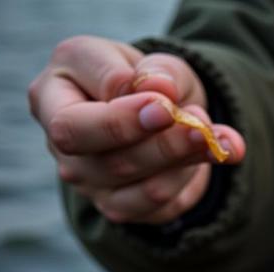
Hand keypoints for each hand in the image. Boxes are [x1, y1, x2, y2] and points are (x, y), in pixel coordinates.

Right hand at [28, 35, 245, 223]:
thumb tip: (160, 90)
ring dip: (187, 162)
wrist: (155, 109)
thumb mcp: (145, 60)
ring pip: (143, 188)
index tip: (166, 106)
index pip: (73, 126)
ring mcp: (91, 185)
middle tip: (202, 128)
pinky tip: (221, 152)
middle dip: (163, 147)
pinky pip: (161, 204)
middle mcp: (64, 150)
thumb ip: (153, 71)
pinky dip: (193, 178)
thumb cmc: (138, 78)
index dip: (122, 120)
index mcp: (51, 98)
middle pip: (110, 163)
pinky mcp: (122, 208)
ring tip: (223, 137)